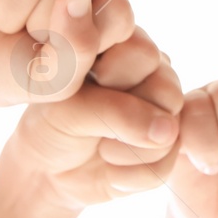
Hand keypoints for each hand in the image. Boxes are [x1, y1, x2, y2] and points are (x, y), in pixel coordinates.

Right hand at [0, 0, 135, 105]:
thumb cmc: (12, 72)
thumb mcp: (50, 80)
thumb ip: (77, 46)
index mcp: (105, 6)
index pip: (117, 11)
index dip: (82, 35)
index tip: (57, 54)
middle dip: (39, 24)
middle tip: (23, 34)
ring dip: (5, 11)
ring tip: (1, 19)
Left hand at [10, 26, 183, 208]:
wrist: (47, 170)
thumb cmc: (52, 125)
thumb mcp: (69, 110)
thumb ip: (115, 110)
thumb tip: (169, 130)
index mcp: (123, 44)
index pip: (144, 52)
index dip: (114, 76)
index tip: (81, 86)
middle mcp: (151, 71)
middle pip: (166, 88)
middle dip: (124, 113)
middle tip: (91, 118)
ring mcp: (163, 108)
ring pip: (170, 127)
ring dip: (125, 148)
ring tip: (97, 143)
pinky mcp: (168, 145)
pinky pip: (166, 161)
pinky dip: (129, 173)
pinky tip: (109, 165)